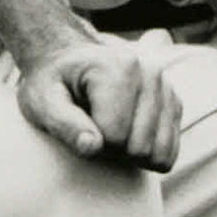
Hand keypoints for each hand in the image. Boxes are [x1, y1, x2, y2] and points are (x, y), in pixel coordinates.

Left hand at [16, 38, 180, 171]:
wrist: (69, 61)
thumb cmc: (52, 83)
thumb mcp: (43, 102)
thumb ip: (64, 125)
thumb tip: (92, 147)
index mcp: (119, 67)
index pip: (115, 137)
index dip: (92, 144)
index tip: (78, 125)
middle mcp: (151, 72)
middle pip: (139, 149)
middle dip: (112, 150)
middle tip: (92, 128)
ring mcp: (166, 87)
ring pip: (157, 155)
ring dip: (129, 153)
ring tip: (109, 128)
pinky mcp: (174, 103)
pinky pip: (169, 152)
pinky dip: (146, 154)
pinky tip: (127, 133)